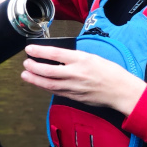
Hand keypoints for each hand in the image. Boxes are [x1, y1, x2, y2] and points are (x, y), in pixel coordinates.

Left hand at [22, 44, 146, 115]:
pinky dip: (46, 87)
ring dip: (35, 79)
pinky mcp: (75, 97)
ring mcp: (74, 87)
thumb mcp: (93, 57)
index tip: (29, 49)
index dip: (39, 51)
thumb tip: (59, 57)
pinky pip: (56, 92)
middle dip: (33, 67)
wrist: (121, 91)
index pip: (55, 54)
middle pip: (48, 70)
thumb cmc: (111, 73)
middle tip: (25, 63)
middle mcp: (75, 73)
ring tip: (25, 75)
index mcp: (81, 60)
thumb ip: (76, 58)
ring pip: (49, 84)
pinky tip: (40, 84)